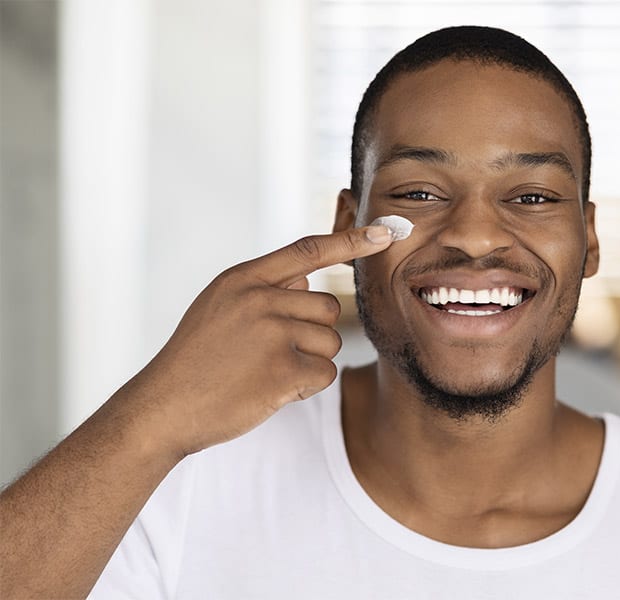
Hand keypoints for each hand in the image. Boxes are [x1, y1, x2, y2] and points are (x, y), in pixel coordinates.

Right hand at [116, 225, 392, 457]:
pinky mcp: (282, 370)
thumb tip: (309, 278)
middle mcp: (259, 299)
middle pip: (329, 307)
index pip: (307, 250)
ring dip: (310, 361)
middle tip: (272, 353)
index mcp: (243, 279)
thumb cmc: (196, 359)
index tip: (383, 234)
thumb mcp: (219, 307)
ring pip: (330, 341)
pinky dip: (307, 386)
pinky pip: (325, 373)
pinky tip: (272, 389)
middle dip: (313, 332)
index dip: (350, 241)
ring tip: (265, 371)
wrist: (163, 407)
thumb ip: (264, 289)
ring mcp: (271, 333)